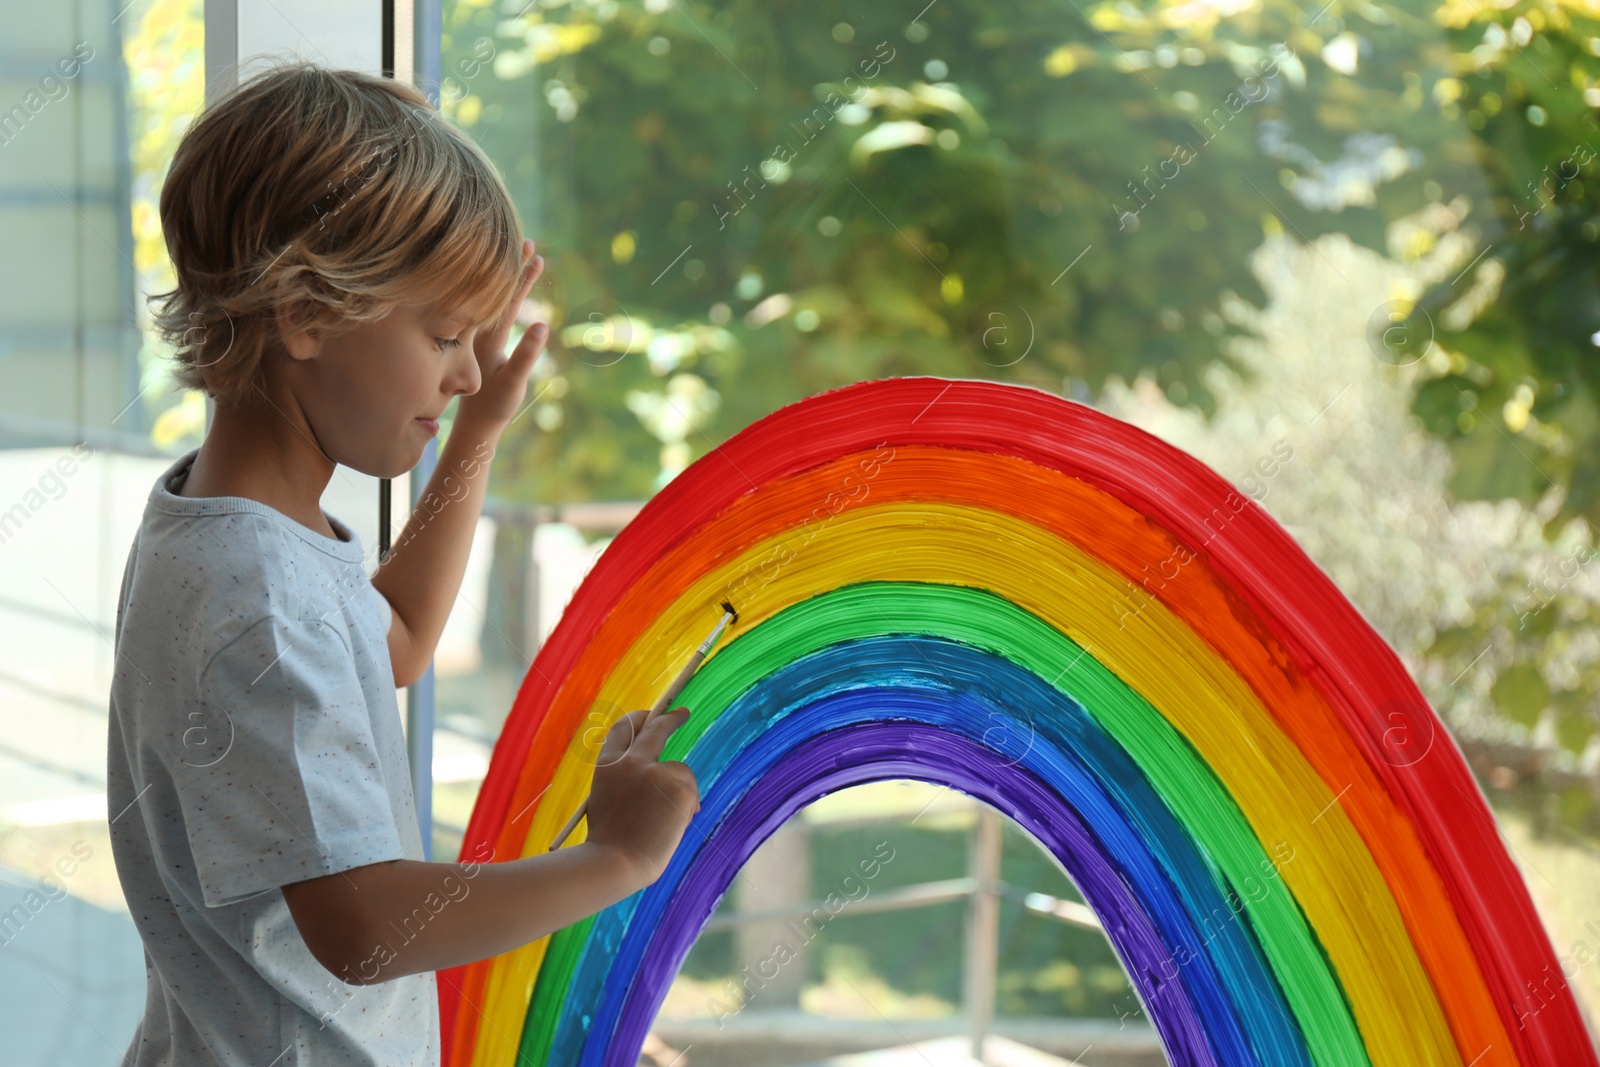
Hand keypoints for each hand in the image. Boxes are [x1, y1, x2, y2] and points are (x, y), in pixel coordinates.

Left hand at [454, 237, 548, 434]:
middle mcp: (477, 329)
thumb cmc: (496, 404)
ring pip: (493, 296)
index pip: (506, 298)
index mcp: (485, 335)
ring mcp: (477, 334)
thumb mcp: (514, 381)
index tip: (535, 255)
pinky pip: (490, 307)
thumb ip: (527, 353)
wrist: (475, 421)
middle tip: (529, 242)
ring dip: (508, 277)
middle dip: (515, 266)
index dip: (521, 276)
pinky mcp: (478, 340)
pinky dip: (500, 292)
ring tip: (522, 257)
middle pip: (497, 289)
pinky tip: (506, 284)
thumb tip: (541, 323)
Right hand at [584, 707, 700, 887]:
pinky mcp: (679, 785)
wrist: (615, 862)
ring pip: (680, 770)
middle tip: (680, 713)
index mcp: (608, 765)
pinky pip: (690, 790)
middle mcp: (631, 761)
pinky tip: (671, 826)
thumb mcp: (608, 800)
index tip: (648, 715)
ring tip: (663, 822)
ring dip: (679, 791)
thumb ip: (628, 780)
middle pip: (656, 728)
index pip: (623, 729)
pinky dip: (687, 807)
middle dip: (670, 718)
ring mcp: (655, 771)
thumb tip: (659, 771)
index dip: (637, 719)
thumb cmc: (609, 842)